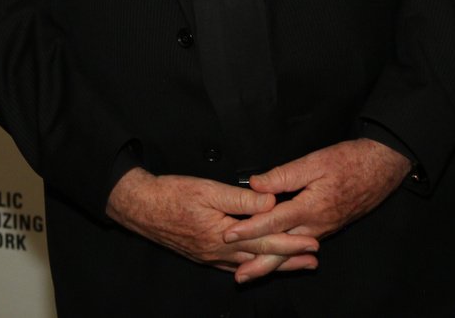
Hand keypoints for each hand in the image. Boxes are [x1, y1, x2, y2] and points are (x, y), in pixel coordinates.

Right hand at [105, 167, 318, 276]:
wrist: (141, 207)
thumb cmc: (172, 194)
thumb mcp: (207, 189)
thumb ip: (240, 198)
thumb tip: (270, 202)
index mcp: (222, 234)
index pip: (264, 240)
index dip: (290, 242)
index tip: (312, 243)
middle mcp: (218, 251)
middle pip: (261, 257)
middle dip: (289, 260)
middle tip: (313, 261)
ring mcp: (210, 256)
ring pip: (249, 263)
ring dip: (273, 264)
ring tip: (295, 266)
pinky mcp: (203, 255)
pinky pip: (232, 265)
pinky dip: (250, 266)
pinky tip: (258, 266)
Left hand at [223, 139, 411, 281]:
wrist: (381, 168)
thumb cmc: (350, 162)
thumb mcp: (315, 161)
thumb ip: (284, 175)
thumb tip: (256, 183)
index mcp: (310, 207)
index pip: (273, 222)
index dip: (250, 229)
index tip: (230, 235)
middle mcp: (316, 225)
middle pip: (282, 248)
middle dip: (260, 263)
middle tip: (238, 276)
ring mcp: (323, 229)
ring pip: (293, 251)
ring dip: (272, 262)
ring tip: (252, 273)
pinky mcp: (327, 227)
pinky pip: (302, 245)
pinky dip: (287, 254)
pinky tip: (278, 257)